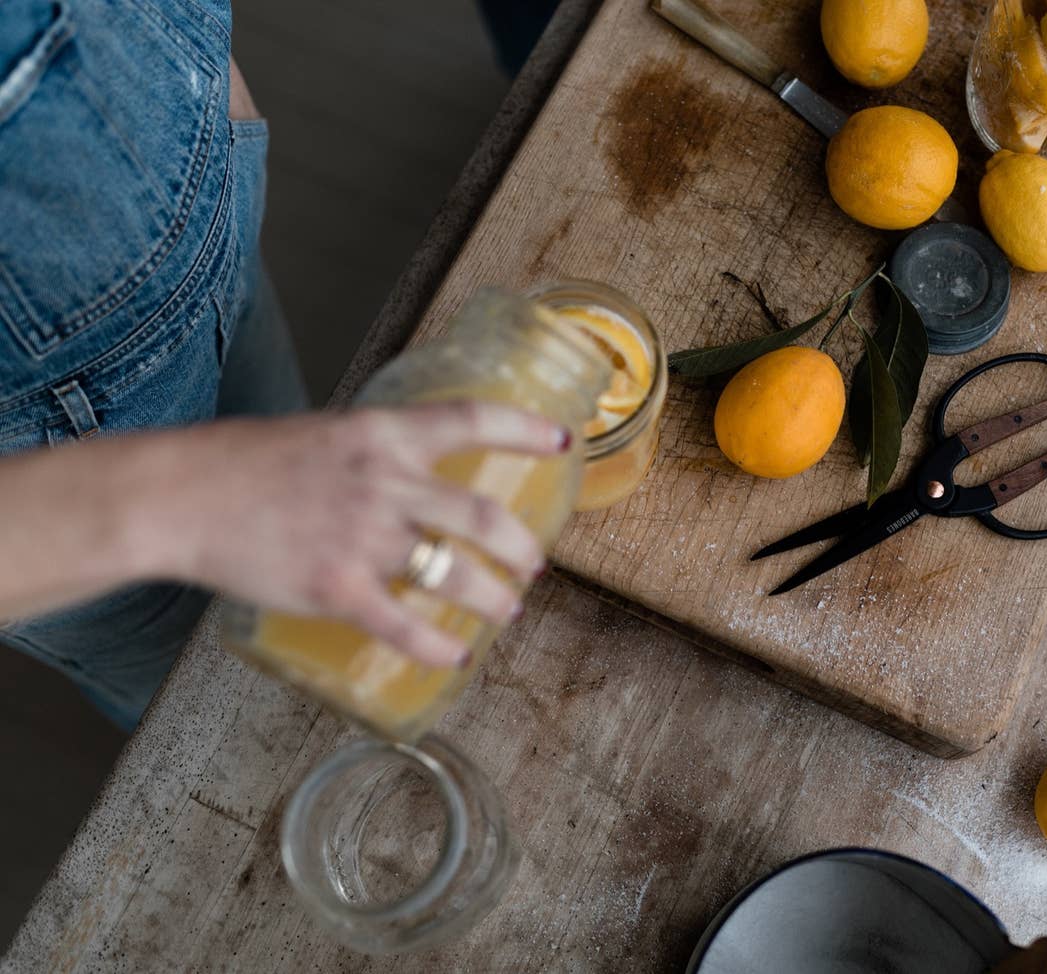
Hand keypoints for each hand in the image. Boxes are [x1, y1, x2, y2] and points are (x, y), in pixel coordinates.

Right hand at [155, 402, 570, 667]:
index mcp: (381, 434)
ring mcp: (363, 538)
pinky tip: (456, 655)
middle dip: (520, 546)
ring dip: (494, 597)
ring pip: (455, 573)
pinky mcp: (337, 588)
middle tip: (534, 562)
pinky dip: (439, 646)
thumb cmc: (242, 464)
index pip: (472, 420)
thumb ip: (374, 455)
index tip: (564, 444)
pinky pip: (405, 625)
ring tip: (509, 609)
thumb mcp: (323, 435)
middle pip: (480, 516)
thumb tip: (410, 478)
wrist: (179, 496)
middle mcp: (383, 482)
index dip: (526, 430)